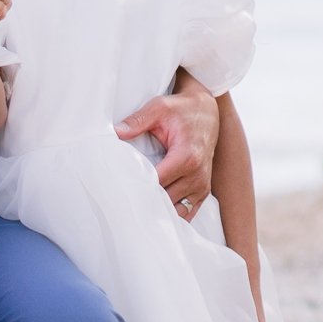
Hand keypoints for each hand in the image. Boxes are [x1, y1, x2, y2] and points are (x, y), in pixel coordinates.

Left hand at [115, 78, 217, 214]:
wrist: (207, 112)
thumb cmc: (182, 110)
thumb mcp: (159, 108)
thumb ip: (137, 121)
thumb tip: (115, 132)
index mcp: (187, 157)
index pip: (158, 182)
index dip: (138, 185)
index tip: (121, 186)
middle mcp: (197, 175)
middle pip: (166, 199)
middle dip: (145, 199)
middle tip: (124, 198)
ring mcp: (202, 185)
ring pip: (176, 211)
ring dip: (159, 209)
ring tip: (139, 205)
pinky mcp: (203, 191)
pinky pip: (188, 212)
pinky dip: (173, 213)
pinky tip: (156, 209)